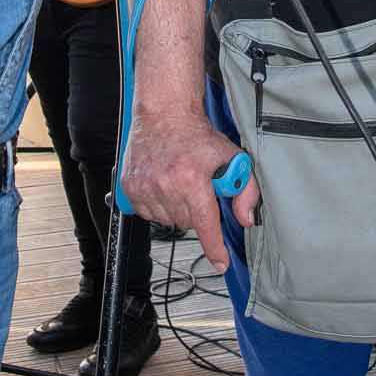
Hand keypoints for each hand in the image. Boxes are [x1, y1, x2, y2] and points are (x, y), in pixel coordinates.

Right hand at [121, 109, 259, 272]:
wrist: (164, 113)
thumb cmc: (198, 134)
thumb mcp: (233, 157)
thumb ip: (246, 191)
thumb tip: (245, 220)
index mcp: (192, 180)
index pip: (205, 225)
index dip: (215, 248)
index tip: (221, 262)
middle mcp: (166, 185)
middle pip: (187, 224)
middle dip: (196, 212)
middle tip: (197, 188)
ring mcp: (145, 187)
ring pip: (167, 221)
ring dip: (176, 210)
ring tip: (179, 183)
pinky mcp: (130, 186)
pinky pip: (147, 213)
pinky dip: (157, 206)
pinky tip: (163, 186)